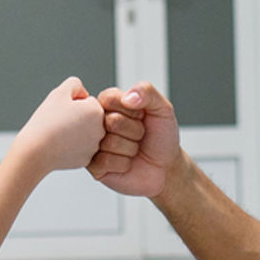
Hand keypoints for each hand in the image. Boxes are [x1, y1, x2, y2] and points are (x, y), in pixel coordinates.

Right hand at [14, 77, 104, 176]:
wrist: (35, 150)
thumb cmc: (46, 121)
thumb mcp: (59, 92)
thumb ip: (75, 84)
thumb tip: (84, 94)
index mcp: (97, 111)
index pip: (89, 101)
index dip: (73, 104)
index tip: (62, 112)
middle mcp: (102, 130)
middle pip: (90, 118)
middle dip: (79, 118)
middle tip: (60, 123)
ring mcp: (95, 147)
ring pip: (86, 134)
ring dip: (77, 132)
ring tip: (59, 134)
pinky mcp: (87, 160)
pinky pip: (81, 148)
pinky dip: (72, 147)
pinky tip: (60, 146)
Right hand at [89, 82, 181, 197]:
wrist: (166, 167)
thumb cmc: (161, 136)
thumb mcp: (162, 108)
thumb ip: (147, 91)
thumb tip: (128, 96)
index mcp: (109, 103)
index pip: (109, 98)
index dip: (131, 110)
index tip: (140, 116)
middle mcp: (98, 123)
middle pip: (111, 121)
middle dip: (135, 131)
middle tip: (139, 135)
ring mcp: (94, 144)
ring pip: (109, 143)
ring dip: (130, 148)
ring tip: (134, 149)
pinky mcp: (94, 166)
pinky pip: (105, 162)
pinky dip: (123, 164)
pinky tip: (126, 162)